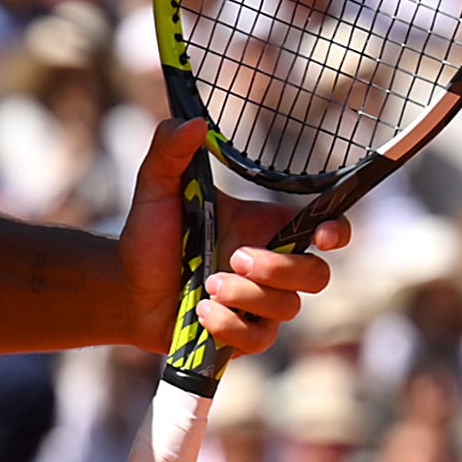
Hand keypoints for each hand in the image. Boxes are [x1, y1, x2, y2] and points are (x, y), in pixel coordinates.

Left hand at [116, 117, 348, 356]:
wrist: (123, 287)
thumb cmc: (148, 234)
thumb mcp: (155, 186)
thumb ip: (170, 151)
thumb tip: (193, 123)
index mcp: (264, 226)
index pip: (325, 227)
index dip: (338, 231)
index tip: (324, 234)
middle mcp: (270, 266)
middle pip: (316, 275)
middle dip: (280, 268)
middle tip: (236, 257)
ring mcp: (260, 306)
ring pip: (287, 307)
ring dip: (247, 296)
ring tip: (206, 285)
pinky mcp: (243, 336)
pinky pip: (258, 339)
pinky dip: (230, 326)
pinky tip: (199, 312)